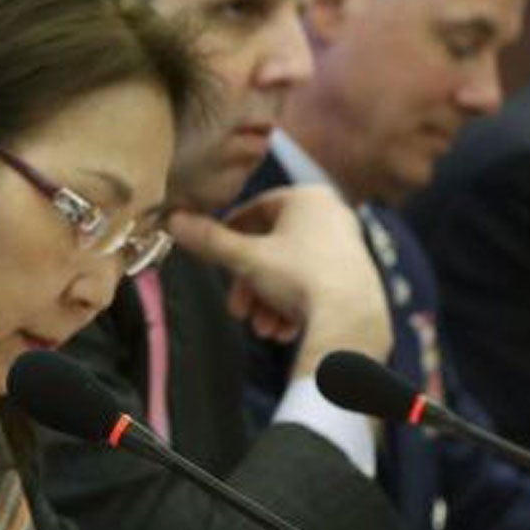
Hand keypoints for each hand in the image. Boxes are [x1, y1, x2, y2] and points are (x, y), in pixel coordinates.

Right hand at [166, 187, 390, 366]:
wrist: (351, 317)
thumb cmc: (298, 275)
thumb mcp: (246, 258)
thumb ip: (209, 240)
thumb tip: (172, 220)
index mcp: (307, 198)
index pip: (257, 208)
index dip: (231, 234)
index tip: (217, 258)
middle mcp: (331, 215)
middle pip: (273, 248)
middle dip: (250, 284)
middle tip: (238, 311)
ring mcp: (346, 246)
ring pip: (291, 272)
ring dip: (268, 302)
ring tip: (263, 329)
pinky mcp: (356, 275)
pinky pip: (314, 285)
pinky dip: (293, 307)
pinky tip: (284, 332)